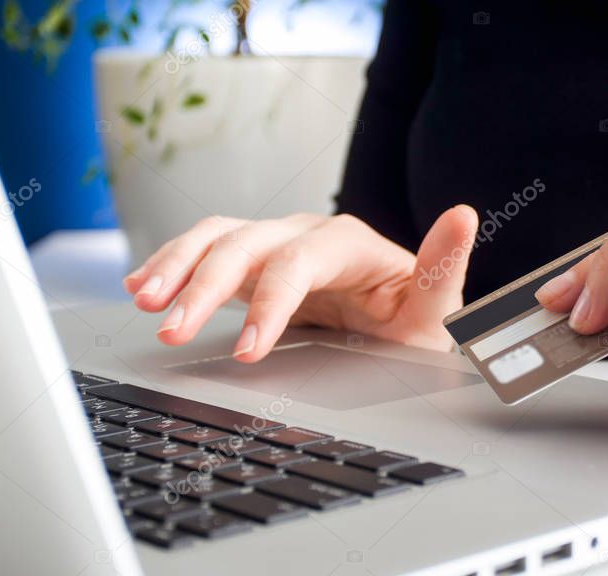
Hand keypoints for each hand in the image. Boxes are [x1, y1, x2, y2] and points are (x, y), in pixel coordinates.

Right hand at [124, 206, 477, 361]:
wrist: (396, 328)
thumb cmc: (415, 322)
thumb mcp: (436, 306)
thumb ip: (443, 265)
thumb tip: (463, 215)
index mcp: (348, 243)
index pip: (297, 264)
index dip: (269, 303)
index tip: (249, 350)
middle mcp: (306, 234)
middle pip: (244, 246)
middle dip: (203, 288)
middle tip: (172, 331)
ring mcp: (276, 244)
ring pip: (215, 238)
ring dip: (176, 268)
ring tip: (144, 301)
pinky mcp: (254, 262)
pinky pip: (205, 252)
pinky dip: (173, 265)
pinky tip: (145, 285)